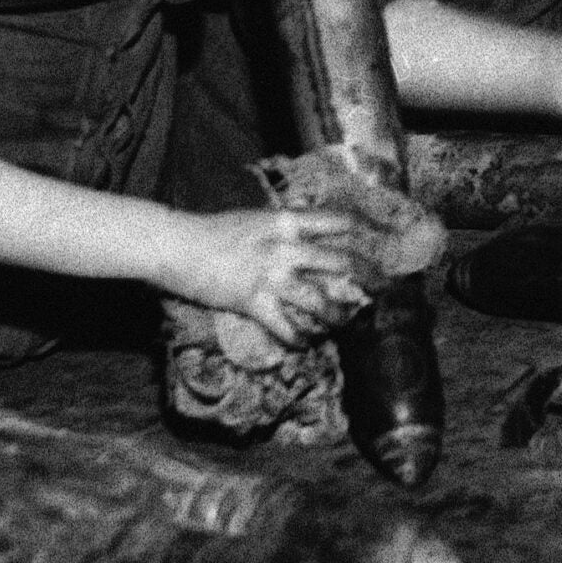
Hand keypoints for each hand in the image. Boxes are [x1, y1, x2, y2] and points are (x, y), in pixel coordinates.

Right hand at [160, 206, 365, 349]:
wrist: (178, 246)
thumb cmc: (215, 230)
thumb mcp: (256, 218)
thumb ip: (283, 227)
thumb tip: (307, 231)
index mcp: (286, 222)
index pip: (336, 221)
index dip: (362, 229)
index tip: (381, 238)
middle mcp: (285, 248)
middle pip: (339, 261)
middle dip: (366, 275)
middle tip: (383, 286)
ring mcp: (270, 276)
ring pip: (318, 299)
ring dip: (336, 314)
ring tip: (345, 322)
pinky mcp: (253, 302)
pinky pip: (285, 326)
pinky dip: (297, 338)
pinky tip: (305, 344)